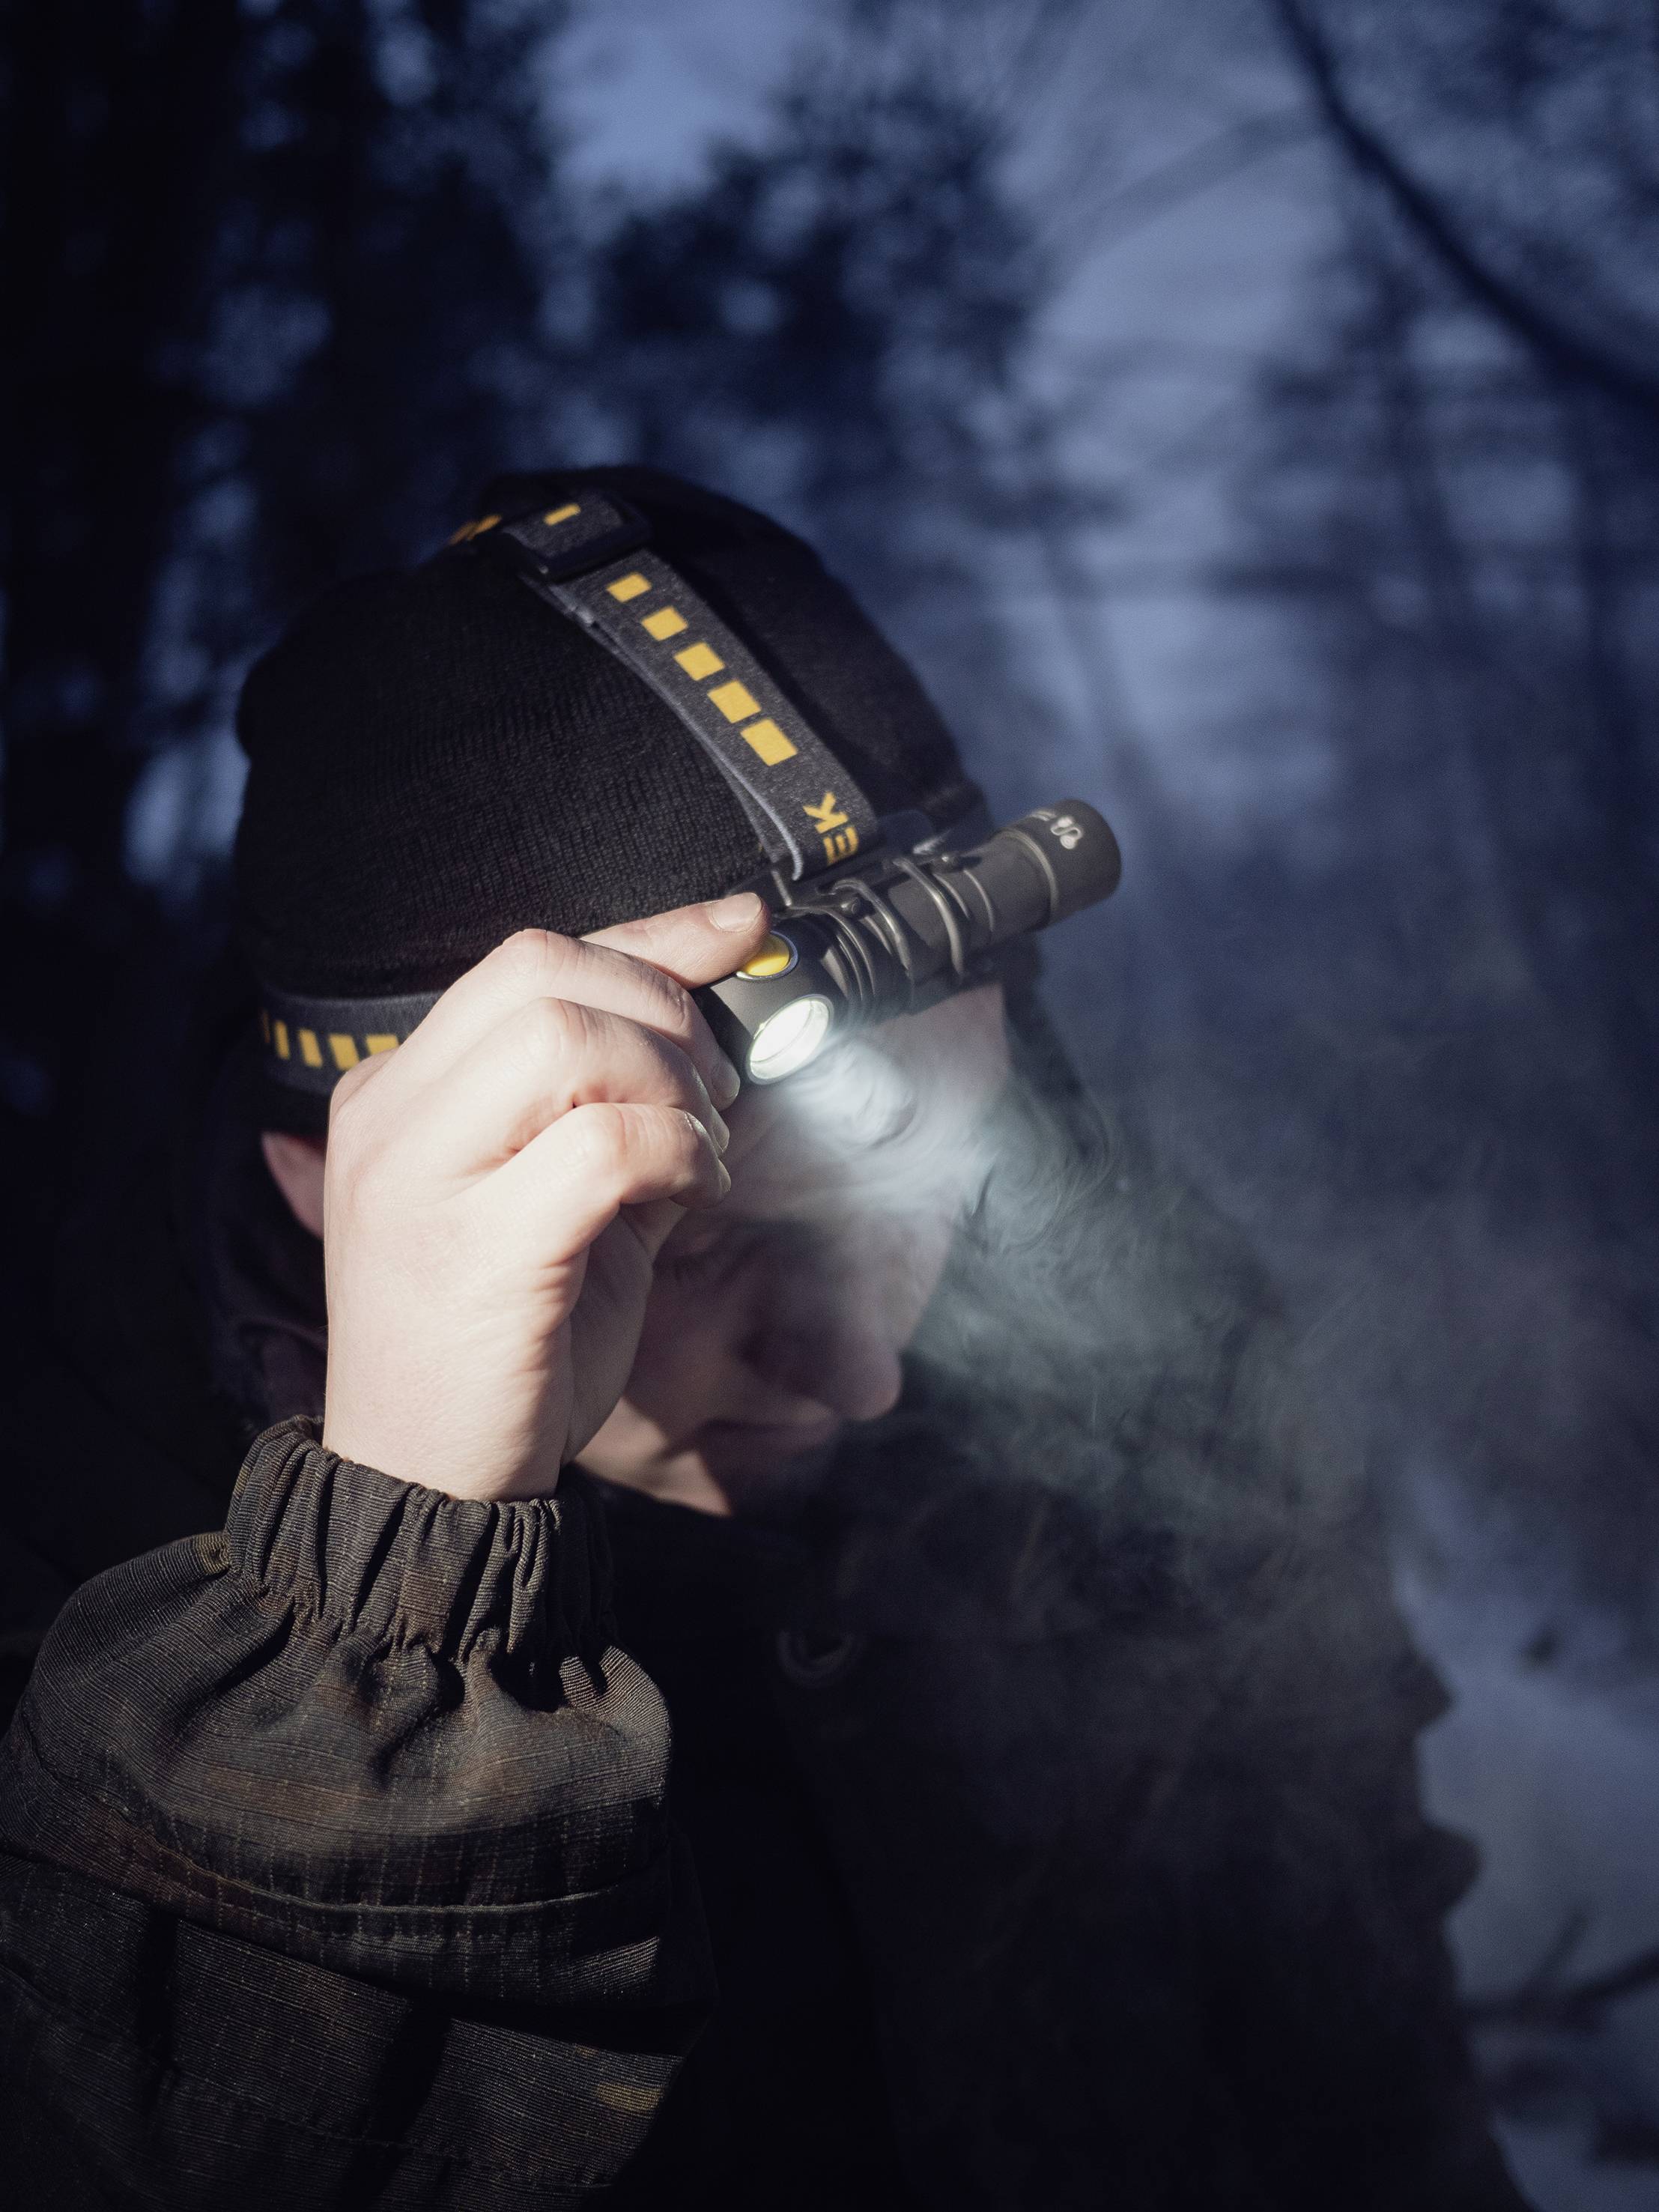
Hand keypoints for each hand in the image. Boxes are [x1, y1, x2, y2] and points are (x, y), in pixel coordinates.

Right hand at [317, 894, 768, 1500]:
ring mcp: (418, 1180)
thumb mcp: (558, 1199)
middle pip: (539, 971)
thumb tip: (724, 993)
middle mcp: (389, 1118)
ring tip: (695, 1154)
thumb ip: (619, 1101)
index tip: (738, 928)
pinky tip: (692, 1197)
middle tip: (706, 1099)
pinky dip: (678, 1153)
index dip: (649, 935)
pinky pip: (604, 1143)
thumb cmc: (505, 1344)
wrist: (430, 1489)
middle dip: (661, 1011)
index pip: (525, 962)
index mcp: (394, 1094)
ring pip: (564, 1038)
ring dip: (670, 1083)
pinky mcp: (473, 1249)